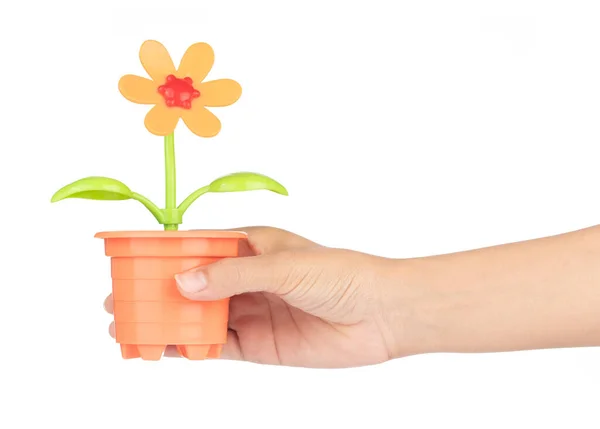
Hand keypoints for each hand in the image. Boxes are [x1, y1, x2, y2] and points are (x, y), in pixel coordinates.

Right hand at [104, 226, 415, 366]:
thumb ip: (234, 276)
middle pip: (192, 285)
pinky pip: (219, 345)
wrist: (381, 314)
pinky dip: (192, 347)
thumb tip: (183, 282)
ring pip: (200, 316)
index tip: (128, 262)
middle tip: (120, 303)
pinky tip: (168, 348)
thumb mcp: (284, 266)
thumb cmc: (341, 275)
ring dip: (168, 322)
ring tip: (131, 330)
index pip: (197, 247)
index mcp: (251, 246)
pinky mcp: (261, 343)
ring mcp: (252, 311)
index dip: (163, 255)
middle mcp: (247, 278)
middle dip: (157, 293)